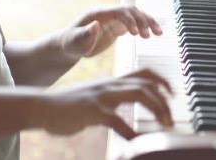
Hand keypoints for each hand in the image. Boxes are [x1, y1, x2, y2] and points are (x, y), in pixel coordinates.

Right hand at [39, 68, 172, 138]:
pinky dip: (131, 131)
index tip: (173, 93)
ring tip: (165, 125)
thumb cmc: (69, 106)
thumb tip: (126, 111)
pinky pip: (117, 120)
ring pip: (138, 93)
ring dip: (157, 108)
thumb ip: (111, 100)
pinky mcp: (92, 110)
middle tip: (171, 119)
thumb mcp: (95, 97)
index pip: (144, 72)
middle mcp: (110, 85)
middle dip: (164, 101)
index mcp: (112, 81)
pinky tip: (138, 142)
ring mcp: (102, 96)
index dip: (162, 81)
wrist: (42, 107)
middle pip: (147, 84)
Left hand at [59, 6, 162, 58]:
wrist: (72, 45)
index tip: (136, 34)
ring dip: (148, 22)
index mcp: (99, 13)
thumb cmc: (72, 43)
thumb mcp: (76, 41)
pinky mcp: (119, 26)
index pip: (119, 11)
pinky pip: (136, 24)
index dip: (129, 20)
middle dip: (142, 21)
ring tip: (159, 33)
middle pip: (131, 11)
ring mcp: (115, 19)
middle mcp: (110, 13)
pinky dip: (146, 27)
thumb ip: (85, 33)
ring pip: (136, 16)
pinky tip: (156, 33)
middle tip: (150, 36)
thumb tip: (96, 25)